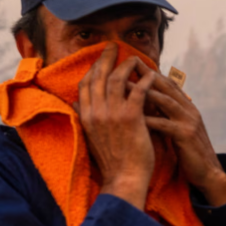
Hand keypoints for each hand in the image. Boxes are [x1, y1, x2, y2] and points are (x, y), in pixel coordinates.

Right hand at [78, 43, 155, 209]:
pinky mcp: (131, 119)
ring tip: (135, 57)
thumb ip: (84, 118)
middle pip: (98, 77)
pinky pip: (137, 92)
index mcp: (85, 117)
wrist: (124, 179)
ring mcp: (112, 115)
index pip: (85, 85)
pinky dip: (144, 80)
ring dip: (126, 65)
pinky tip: (151, 74)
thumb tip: (75, 104)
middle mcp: (96, 112)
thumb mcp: (90, 138)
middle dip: (105, 58)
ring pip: (116, 80)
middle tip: (114, 46)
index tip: (100, 58)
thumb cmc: (112, 161)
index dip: (92, 69)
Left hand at [136, 72, 225, 206]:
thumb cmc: (189, 152)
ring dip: (145, 92)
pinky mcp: (186, 136)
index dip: (151, 72)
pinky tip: (133, 116)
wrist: (208, 173)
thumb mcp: (179, 128)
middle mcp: (190, 110)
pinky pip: (165, 124)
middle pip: (167, 86)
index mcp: (187, 107)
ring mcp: (189, 122)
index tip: (132, 63)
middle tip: (128, 64)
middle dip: (146, 74)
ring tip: (124, 86)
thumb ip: (168, 115)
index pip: (168, 84)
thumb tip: (148, 104)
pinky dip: (149, 119)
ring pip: (165, 101)